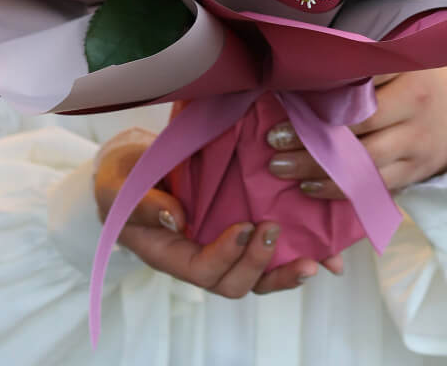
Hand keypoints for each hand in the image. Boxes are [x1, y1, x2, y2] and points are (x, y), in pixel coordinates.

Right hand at [94, 131, 329, 295]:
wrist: (133, 164)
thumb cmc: (121, 176)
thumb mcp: (120, 186)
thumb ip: (143, 203)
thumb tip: (176, 218)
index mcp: (170, 251)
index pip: (201, 270)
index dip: (225, 255)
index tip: (243, 226)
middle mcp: (199, 256)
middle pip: (234, 283)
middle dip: (259, 264)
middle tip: (274, 229)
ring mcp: (222, 245)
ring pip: (258, 275)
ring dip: (287, 271)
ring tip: (317, 261)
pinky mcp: (239, 227)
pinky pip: (268, 251)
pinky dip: (297, 254)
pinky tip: (326, 252)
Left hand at [266, 66, 446, 198]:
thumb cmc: (414, 77)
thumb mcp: (397, 60)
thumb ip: (360, 65)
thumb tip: (304, 70)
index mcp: (408, 73)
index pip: (359, 85)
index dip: (321, 94)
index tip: (285, 100)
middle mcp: (416, 109)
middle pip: (357, 128)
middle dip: (311, 136)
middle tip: (273, 140)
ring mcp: (418, 144)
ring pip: (363, 163)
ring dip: (318, 168)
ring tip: (281, 168)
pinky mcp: (416, 172)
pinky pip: (374, 187)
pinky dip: (339, 189)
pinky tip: (309, 188)